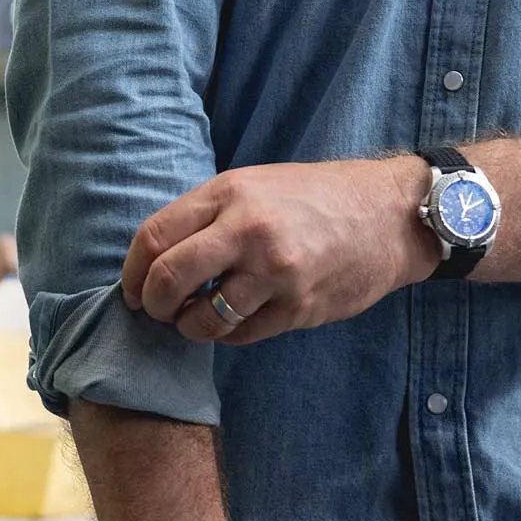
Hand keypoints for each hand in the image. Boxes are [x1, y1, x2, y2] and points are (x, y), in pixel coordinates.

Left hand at [121, 157, 438, 344]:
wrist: (389, 214)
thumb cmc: (317, 197)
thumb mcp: (257, 185)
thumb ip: (208, 215)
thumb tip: (154, 260)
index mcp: (231, 193)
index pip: (153, 237)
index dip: (131, 273)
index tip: (133, 290)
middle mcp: (249, 230)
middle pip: (168, 280)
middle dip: (153, 305)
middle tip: (159, 311)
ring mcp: (275, 272)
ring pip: (203, 320)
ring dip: (191, 327)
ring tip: (199, 319)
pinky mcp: (298, 307)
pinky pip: (241, 335)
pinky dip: (230, 334)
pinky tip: (239, 319)